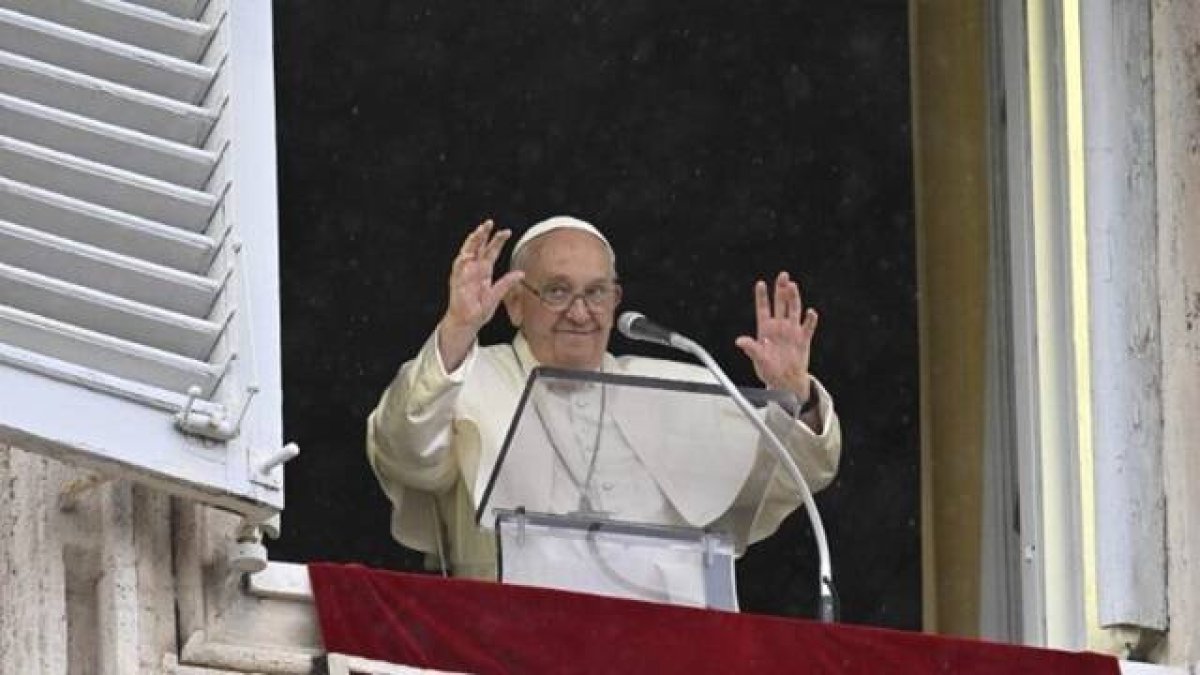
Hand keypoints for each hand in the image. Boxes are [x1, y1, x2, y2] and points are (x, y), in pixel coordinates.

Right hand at [437, 220, 523, 369]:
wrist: (467, 322)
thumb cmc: (480, 310)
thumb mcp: (497, 296)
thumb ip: (507, 283)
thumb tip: (521, 273)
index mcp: (484, 271)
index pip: (491, 251)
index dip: (497, 241)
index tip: (506, 231)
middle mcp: (474, 269)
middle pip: (478, 247)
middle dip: (482, 235)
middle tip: (489, 223)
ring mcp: (464, 274)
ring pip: (467, 253)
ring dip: (471, 243)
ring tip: (477, 232)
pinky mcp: (456, 282)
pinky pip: (458, 269)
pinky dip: (462, 261)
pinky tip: (467, 254)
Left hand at [734, 271, 818, 402]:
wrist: (785, 381)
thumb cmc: (769, 370)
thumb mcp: (758, 359)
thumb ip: (751, 348)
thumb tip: (739, 341)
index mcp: (765, 328)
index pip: (763, 308)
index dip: (762, 296)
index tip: (760, 283)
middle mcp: (779, 326)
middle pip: (780, 303)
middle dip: (781, 289)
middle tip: (783, 275)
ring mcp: (792, 331)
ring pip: (794, 309)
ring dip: (794, 298)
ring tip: (793, 286)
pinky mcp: (803, 339)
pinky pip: (808, 327)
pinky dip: (810, 319)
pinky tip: (811, 312)